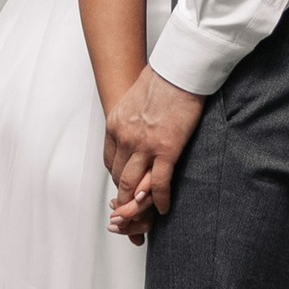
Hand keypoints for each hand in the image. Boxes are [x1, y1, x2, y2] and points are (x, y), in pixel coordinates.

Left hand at [103, 66, 204, 226]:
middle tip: (128, 212)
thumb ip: (130, 119)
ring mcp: (144, 145)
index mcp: (115, 125)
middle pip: (118, 177)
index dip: (117, 178)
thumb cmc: (161, 80)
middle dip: (122, 198)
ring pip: (133, 185)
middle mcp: (125, 138)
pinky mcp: (166, 149)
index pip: (110, 162)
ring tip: (143, 217)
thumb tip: (135, 128)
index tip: (124, 187)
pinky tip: (163, 208)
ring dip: (136, 204)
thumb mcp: (133, 100)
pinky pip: (158, 183)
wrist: (178, 71)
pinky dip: (159, 200)